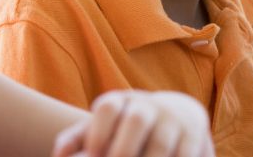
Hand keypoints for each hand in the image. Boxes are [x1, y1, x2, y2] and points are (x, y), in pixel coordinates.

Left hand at [52, 90, 213, 156]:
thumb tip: (58, 155)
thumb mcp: (104, 127)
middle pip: (136, 120)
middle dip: (122, 150)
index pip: (108, 105)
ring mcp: (173, 120)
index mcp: (122, 102)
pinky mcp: (193, 136)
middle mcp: (148, 106)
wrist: (178, 115)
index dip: (98, 130)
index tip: (93, 156)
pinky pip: (184, 154)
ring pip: (160, 143)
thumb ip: (78, 138)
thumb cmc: (128, 128)